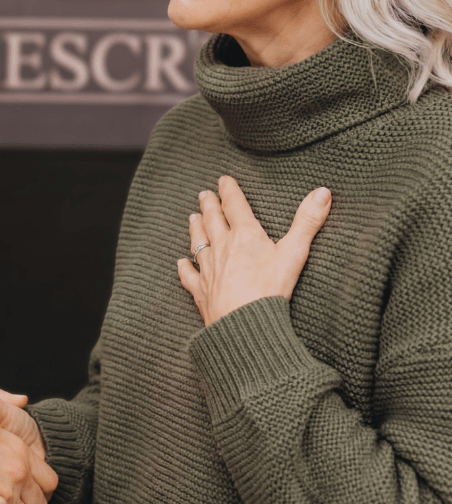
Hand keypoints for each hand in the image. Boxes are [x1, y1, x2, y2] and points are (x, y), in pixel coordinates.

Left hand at [177, 175, 330, 326]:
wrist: (244, 324)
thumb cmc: (270, 289)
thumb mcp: (294, 253)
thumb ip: (308, 222)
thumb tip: (323, 192)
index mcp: (244, 235)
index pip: (234, 205)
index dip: (229, 190)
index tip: (223, 179)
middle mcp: (222, 248)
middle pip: (213, 220)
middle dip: (209, 205)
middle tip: (204, 194)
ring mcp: (208, 269)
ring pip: (198, 242)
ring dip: (196, 228)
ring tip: (193, 217)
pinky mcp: (201, 291)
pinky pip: (189, 275)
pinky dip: (184, 267)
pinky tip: (180, 263)